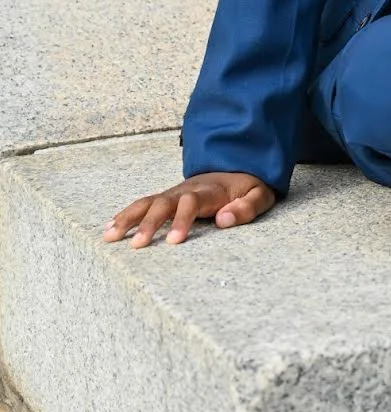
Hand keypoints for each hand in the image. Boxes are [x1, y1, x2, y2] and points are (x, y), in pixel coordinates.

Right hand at [103, 172, 275, 248]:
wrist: (237, 165)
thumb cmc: (248, 186)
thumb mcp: (260, 195)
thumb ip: (246, 208)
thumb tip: (223, 219)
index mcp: (210, 190)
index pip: (191, 203)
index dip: (181, 220)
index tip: (174, 242)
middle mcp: (186, 189)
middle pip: (163, 202)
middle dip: (148, 223)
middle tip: (136, 246)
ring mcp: (174, 192)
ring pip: (147, 202)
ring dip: (128, 218)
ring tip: (109, 236)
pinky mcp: (166, 197)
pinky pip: (143, 203)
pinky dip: (126, 214)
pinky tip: (110, 228)